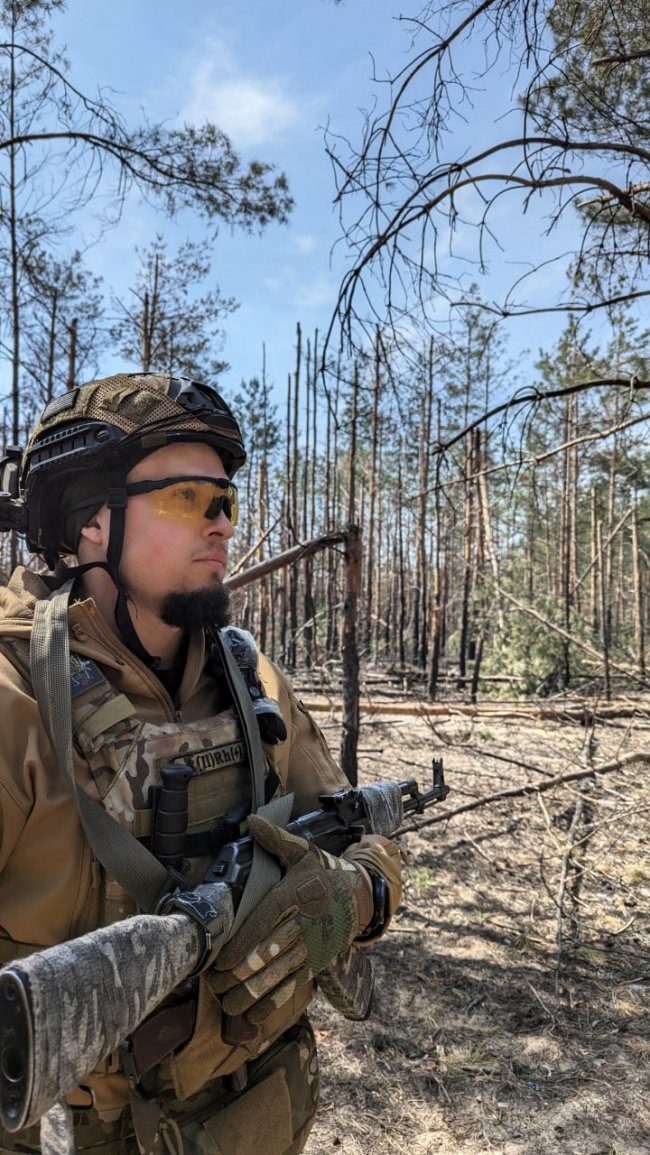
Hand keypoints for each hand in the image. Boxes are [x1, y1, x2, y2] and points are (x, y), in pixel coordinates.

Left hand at [208, 815, 372, 1025]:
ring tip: (226, 1003)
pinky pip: (293, 987)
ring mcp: (312, 946)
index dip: (243, 943)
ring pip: (279, 974)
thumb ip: (276, 839)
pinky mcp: (316, 963)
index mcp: (297, 895)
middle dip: (240, 974)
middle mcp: (304, 923)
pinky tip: (251, 1016)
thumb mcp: (303, 852)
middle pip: (270, 952)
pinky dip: (272, 1003)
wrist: (361, 895)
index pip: (266, 921)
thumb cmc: (324, 873)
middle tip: (214, 985)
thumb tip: (252, 820)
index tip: (220, 961)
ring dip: (251, 993)